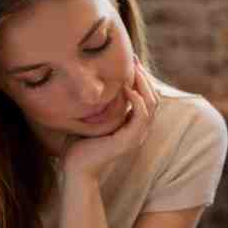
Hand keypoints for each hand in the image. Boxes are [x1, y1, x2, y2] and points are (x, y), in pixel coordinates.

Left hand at [62, 60, 159, 181]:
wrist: (74, 169)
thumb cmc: (78, 145)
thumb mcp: (91, 118)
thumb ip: (98, 104)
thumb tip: (89, 83)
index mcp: (132, 125)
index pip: (146, 97)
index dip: (142, 79)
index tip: (131, 61)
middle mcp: (138, 130)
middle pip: (154, 97)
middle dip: (144, 76)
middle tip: (133, 59)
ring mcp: (136, 136)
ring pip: (152, 103)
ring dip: (144, 84)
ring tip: (134, 68)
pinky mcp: (130, 140)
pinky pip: (142, 116)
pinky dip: (138, 100)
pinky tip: (127, 87)